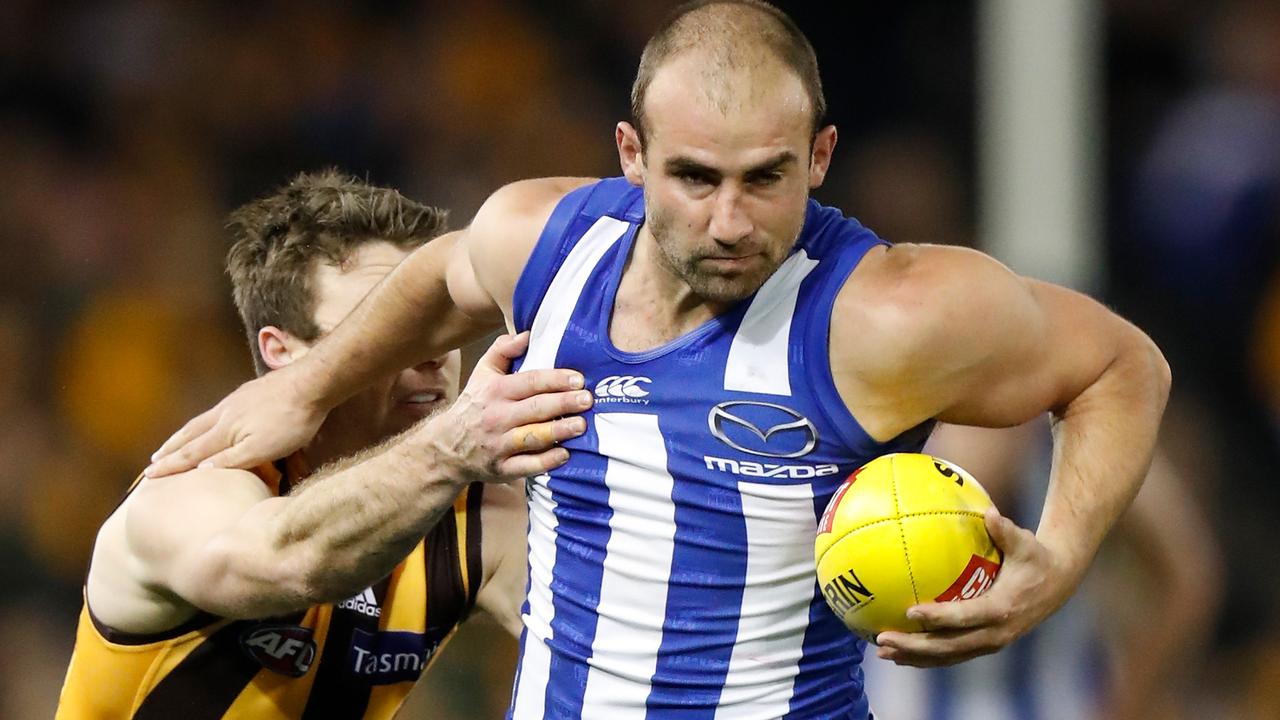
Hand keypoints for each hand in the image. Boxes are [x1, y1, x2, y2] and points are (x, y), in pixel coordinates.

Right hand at [146, 364, 325, 477]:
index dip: (170, 465)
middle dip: (172, 448)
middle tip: (154, 458)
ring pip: (204, 420)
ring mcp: (237, 401)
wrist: (312, 383)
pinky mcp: (250, 392)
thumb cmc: (291, 421)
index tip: (148, 475)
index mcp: (224, 431)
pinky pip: (219, 411)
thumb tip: (200, 468)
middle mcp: (224, 414)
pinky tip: (215, 420)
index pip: (191, 453)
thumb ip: (231, 460)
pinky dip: (207, 421)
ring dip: (186, 433)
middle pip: (191, 434)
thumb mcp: (262, 449)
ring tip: (177, 440)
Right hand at [426, 333, 591, 479]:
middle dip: (564, 403)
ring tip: (581, 425)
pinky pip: (527, 466)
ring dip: (558, 431)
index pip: (529, 382)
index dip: (555, 380)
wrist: (446, 447)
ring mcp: (499, 444)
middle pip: (536, 408)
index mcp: (495, 391)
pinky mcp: (502, 468)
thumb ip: (503, 350)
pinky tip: (565, 454)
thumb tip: (527, 334)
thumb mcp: (482, 373)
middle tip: (587, 400)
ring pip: (533, 437)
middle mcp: (497, 417)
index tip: (578, 379)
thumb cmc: (474, 406)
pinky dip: (546, 461)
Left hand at [874, 507, 1076, 666]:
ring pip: (947, 656)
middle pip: (948, 646)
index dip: (937, 617)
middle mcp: (994, 633)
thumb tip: (990, 513)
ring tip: (882, 651)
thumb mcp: (1025, 543)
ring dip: (914, 656)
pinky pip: (952, 654)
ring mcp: (990, 643)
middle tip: (882, 639)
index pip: (964, 617)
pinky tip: (900, 652)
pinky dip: (926, 656)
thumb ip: (1006, 531)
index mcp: (1001, 609)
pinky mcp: (985, 645)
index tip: (909, 611)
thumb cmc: (1035, 558)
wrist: (1057, 584)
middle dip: (914, 646)